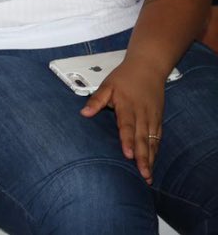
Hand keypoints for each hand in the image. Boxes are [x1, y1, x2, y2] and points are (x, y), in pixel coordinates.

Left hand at [80, 59, 165, 183]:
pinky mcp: (158, 119)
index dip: (127, 141)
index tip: (127, 154)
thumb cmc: (125, 77)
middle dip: (143, 158)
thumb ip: (96, 100)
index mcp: (127, 106)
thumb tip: (84, 113)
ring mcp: (152, 117)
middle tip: (143, 174)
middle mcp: (142, 114)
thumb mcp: (107, 85)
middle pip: (143, 138)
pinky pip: (158, 138)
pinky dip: (156, 150)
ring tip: (148, 175)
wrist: (148, 67)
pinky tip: (153, 162)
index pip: (127, 126)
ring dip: (151, 158)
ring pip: (152, 141)